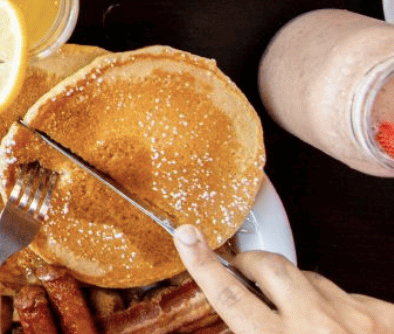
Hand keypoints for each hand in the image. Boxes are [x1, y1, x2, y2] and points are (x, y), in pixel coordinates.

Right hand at [173, 224, 393, 333]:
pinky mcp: (386, 316)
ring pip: (311, 278)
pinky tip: (340, 329)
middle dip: (251, 264)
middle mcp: (319, 328)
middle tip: (244, 273)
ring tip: (302, 318)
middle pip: (269, 267)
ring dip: (298, 289)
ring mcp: (356, 318)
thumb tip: (231, 326)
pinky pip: (351, 296)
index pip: (231, 296)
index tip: (186, 236)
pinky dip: (339, 306)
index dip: (203, 264)